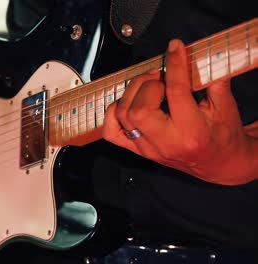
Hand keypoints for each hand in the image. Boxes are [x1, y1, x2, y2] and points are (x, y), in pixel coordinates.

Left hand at [103, 39, 257, 184]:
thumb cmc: (223, 136)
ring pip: (123, 115)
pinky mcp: (137, 150)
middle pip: (139, 109)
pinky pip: (111, 131)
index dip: (174, 65)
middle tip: (161, 78)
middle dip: (148, 84)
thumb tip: (200, 54)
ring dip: (132, 93)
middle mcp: (166, 143)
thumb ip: (214, 79)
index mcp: (192, 133)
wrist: (219, 163)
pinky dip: (114, 111)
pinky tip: (130, 102)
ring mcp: (147, 148)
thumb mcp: (226, 106)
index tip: (174, 48)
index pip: (175, 92)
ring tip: (150, 86)